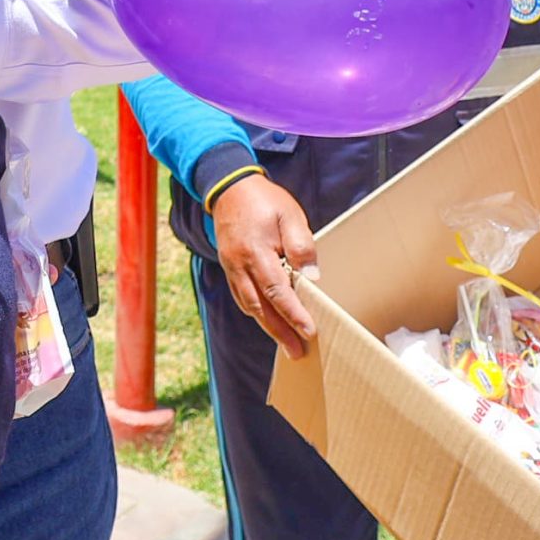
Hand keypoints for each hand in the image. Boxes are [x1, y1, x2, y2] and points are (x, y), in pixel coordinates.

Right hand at [212, 176, 319, 358]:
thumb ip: (301, 244)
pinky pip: (242, 296)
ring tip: (286, 344)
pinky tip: (268, 321)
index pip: (276, 290)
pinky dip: (256, 312)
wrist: (229, 187)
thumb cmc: (264, 200)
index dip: (293, 313)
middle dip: (280, 331)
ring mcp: (231, 267)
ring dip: (268, 327)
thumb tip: (310, 276)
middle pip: (260, 306)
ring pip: (249, 305)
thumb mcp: (290, 214)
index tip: (309, 331)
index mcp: (255, 251)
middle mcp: (239, 264)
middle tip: (297, 352)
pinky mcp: (229, 267)